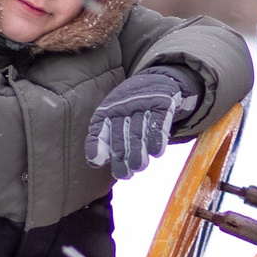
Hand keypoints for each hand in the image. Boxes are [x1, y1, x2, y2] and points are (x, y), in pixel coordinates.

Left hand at [85, 64, 197, 179]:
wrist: (155, 82)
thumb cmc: (129, 110)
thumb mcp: (112, 119)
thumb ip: (103, 140)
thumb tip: (95, 162)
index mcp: (106, 112)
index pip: (98, 129)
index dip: (97, 145)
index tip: (97, 160)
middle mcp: (122, 108)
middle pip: (120, 135)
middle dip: (121, 156)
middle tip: (125, 174)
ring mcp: (142, 105)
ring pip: (138, 131)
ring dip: (138, 150)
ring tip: (139, 166)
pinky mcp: (161, 105)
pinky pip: (158, 123)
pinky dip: (157, 138)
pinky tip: (156, 152)